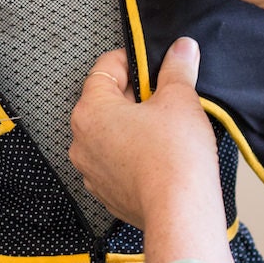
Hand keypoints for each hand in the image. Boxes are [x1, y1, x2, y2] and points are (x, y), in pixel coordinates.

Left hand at [69, 39, 220, 229]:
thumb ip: (177, 69)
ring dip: (133, 125)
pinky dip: (133, 153)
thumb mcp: (180, 99)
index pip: (104, 69)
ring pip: (110, 134)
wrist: (180, 213)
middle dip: (135, 94)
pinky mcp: (106, 193)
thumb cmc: (175, 158)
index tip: (152, 62)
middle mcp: (81, 141)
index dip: (131, 59)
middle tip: (165, 94)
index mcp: (90, 111)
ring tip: (165, 126)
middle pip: (105, 101)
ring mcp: (91, 171)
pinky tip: (160, 154)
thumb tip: (181, 49)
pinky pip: (116, 162)